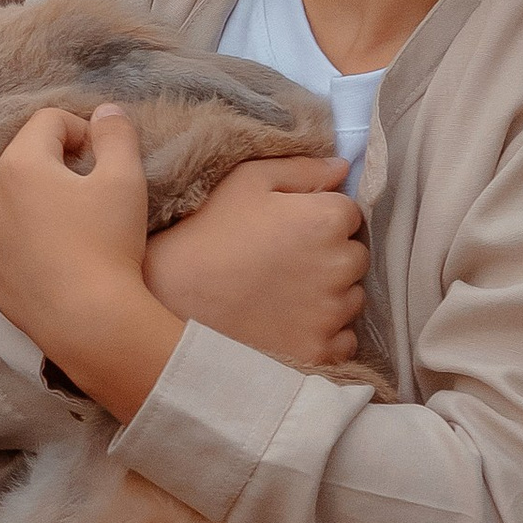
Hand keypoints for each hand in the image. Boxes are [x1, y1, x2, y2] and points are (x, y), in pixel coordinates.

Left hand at [0, 105, 181, 420]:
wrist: (89, 321)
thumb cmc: (109, 245)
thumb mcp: (125, 179)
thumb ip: (115, 133)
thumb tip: (105, 111)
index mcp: (20, 162)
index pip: (49, 121)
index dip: (82, 132)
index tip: (102, 162)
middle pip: (23, 155)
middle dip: (54, 163)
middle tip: (88, 193)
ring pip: (5, 194)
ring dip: (33, 197)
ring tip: (68, 225)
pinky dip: (16, 233)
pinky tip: (47, 252)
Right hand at [143, 157, 365, 370]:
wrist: (166, 303)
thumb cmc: (204, 234)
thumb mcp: (244, 182)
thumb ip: (300, 168)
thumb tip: (342, 168)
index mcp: (326, 220)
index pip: (351, 214)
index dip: (320, 218)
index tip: (290, 229)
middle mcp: (340, 267)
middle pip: (355, 256)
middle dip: (330, 256)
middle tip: (284, 262)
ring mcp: (332, 315)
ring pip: (351, 299)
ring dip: (330, 295)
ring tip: (281, 294)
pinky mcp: (320, 353)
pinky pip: (342, 340)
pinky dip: (324, 334)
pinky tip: (286, 324)